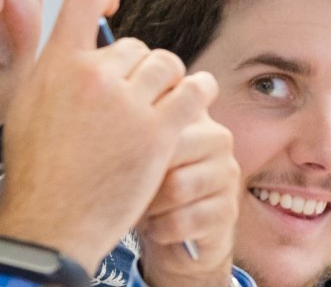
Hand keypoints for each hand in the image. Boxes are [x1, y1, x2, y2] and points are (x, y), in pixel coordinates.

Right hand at [0, 0, 209, 269]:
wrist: (50, 221)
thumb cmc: (34, 170)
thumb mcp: (27, 105)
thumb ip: (54, 72)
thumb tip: (75, 49)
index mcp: (57, 63)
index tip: (112, 4)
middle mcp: (94, 75)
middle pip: (134, 44)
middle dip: (136, 67)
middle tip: (131, 97)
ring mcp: (129, 103)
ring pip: (166, 64)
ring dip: (168, 80)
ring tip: (162, 101)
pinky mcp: (159, 132)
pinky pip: (194, 91)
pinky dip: (199, 90)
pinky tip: (196, 97)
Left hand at [136, 87, 238, 285]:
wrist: (173, 228)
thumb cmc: (142, 180)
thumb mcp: (131, 146)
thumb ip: (124, 122)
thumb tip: (102, 102)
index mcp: (191, 112)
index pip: (161, 113)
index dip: (133, 140)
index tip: (118, 158)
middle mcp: (216, 138)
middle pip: (166, 150)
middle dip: (138, 175)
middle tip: (125, 188)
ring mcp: (226, 173)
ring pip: (175, 187)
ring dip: (148, 206)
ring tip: (141, 207)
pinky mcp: (229, 210)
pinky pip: (182, 220)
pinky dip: (159, 229)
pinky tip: (155, 226)